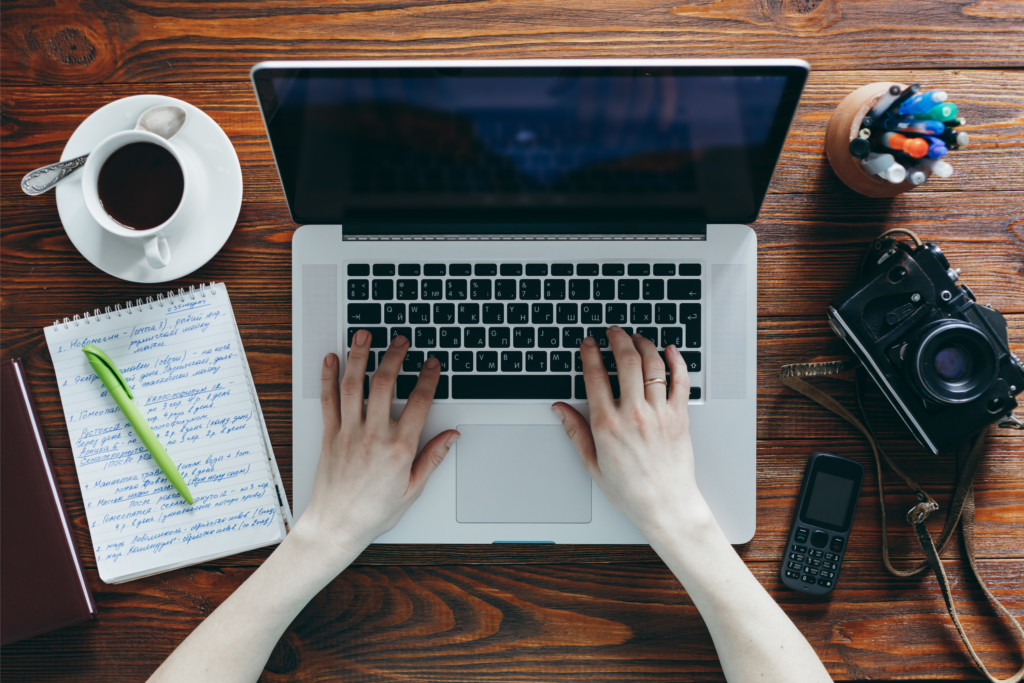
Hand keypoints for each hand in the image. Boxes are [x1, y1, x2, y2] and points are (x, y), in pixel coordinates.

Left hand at [295, 331, 458, 566]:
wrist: (337, 527)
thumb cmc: (374, 513)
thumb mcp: (413, 490)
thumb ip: (432, 458)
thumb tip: (451, 436)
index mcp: (399, 449)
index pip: (418, 403)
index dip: (427, 378)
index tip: (431, 364)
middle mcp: (373, 436)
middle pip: (385, 385)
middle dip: (394, 357)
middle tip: (400, 341)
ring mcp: (349, 433)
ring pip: (353, 386)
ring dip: (359, 357)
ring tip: (364, 336)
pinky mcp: (330, 436)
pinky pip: (328, 401)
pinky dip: (328, 377)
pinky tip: (331, 359)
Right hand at [552, 326, 705, 536]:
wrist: (665, 506)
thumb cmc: (630, 491)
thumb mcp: (592, 464)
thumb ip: (575, 432)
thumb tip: (560, 409)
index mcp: (607, 425)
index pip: (595, 376)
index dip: (590, 353)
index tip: (588, 343)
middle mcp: (633, 415)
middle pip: (626, 362)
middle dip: (617, 339)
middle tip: (612, 331)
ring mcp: (659, 414)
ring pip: (653, 365)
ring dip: (644, 344)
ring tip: (636, 337)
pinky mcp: (680, 417)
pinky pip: (681, 381)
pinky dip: (677, 361)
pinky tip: (670, 350)